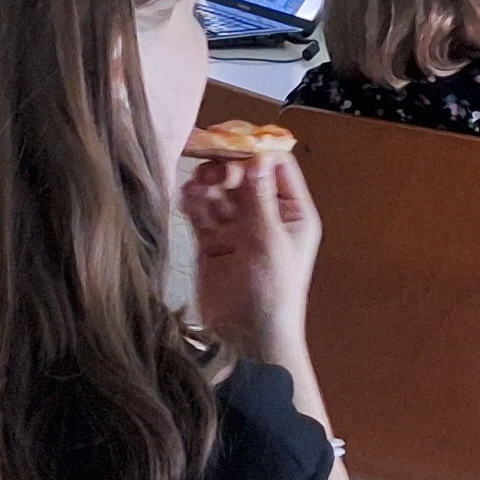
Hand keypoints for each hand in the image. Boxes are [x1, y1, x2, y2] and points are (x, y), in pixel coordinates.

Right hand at [182, 152, 320, 363]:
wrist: (247, 338)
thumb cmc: (272, 292)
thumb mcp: (269, 239)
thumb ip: (259, 196)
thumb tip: (255, 153)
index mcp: (292, 212)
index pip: (275, 165)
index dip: (254, 150)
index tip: (229, 141)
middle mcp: (266, 215)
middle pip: (243, 174)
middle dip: (225, 168)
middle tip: (209, 173)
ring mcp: (238, 228)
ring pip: (220, 191)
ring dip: (206, 184)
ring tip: (194, 190)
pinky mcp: (212, 242)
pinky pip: (202, 211)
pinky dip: (194, 202)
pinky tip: (187, 201)